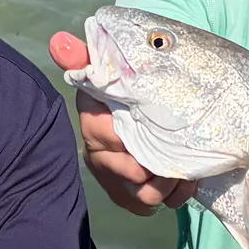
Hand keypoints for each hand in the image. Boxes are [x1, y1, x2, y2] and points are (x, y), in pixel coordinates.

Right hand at [48, 30, 198, 215]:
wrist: (135, 102)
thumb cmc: (119, 83)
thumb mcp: (104, 65)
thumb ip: (83, 55)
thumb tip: (59, 41)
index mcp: (93, 122)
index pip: (106, 137)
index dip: (131, 140)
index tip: (154, 131)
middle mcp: (100, 154)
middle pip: (129, 175)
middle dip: (158, 171)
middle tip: (181, 158)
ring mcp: (115, 177)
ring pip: (143, 197)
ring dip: (170, 188)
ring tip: (188, 172)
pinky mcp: (130, 193)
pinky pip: (148, 207)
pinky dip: (172, 197)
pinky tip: (186, 181)